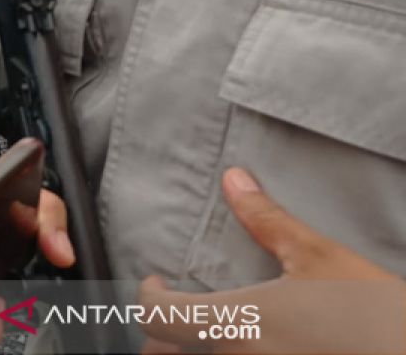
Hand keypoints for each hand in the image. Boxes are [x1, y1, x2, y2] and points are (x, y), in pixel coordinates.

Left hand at [139, 168, 405, 354]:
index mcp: (236, 322)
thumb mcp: (319, 257)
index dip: (146, 296)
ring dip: (192, 351)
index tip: (157, 281)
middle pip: (166, 354)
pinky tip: (249, 346)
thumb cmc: (372, 313)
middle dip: (161, 337)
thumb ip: (267, 220)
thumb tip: (234, 180)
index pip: (156, 317)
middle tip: (177, 312)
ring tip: (206, 332)